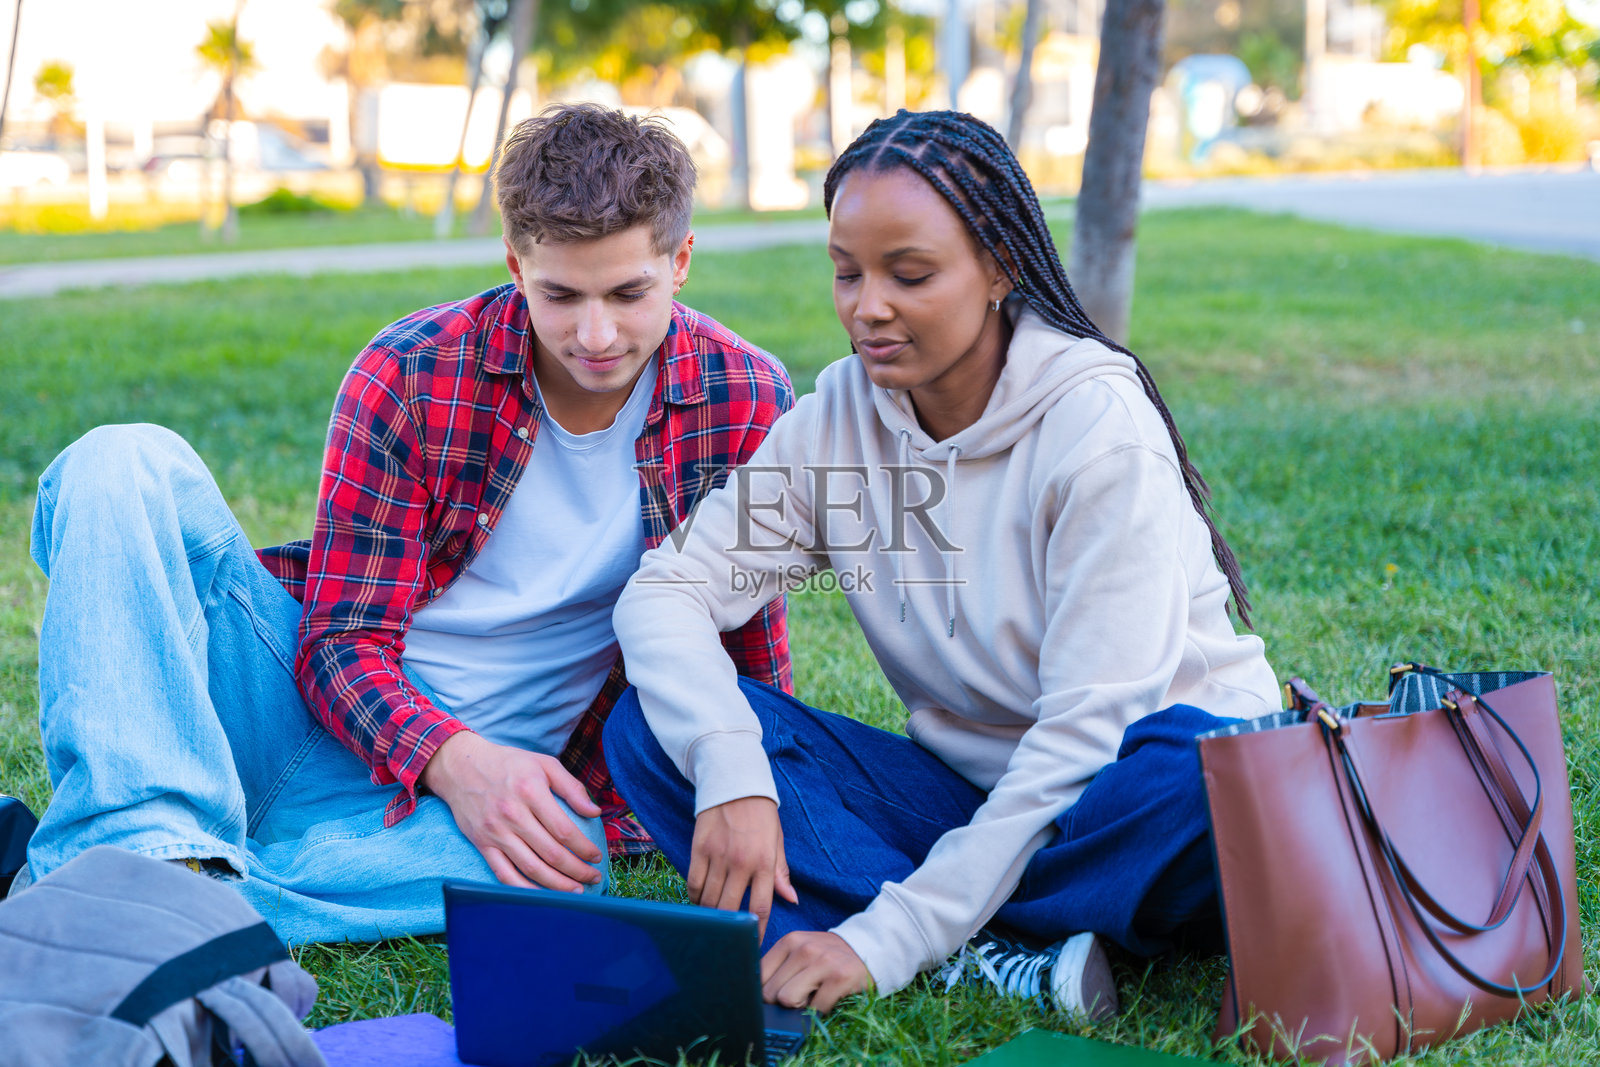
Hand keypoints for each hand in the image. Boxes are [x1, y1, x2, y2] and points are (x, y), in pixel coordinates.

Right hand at [421, 731, 603, 891]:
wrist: (460, 766)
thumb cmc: (508, 764)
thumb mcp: (544, 764)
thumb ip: (572, 787)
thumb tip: (595, 812)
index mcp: (531, 792)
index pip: (563, 830)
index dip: (583, 848)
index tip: (596, 856)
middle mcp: (512, 814)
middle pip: (550, 853)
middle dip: (577, 871)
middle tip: (593, 877)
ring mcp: (495, 832)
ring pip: (530, 868)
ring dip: (556, 885)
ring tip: (575, 891)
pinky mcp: (482, 844)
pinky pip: (504, 874)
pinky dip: (524, 889)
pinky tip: (541, 895)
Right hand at [688, 796, 796, 939]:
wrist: (735, 783)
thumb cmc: (760, 815)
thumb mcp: (777, 841)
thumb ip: (781, 873)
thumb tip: (792, 899)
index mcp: (764, 862)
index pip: (761, 907)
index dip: (757, 932)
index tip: (754, 945)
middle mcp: (741, 862)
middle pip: (730, 909)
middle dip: (729, 929)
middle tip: (728, 938)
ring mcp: (718, 855)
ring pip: (708, 899)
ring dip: (710, 915)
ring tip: (714, 922)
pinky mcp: (699, 848)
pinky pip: (693, 883)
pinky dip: (694, 898)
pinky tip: (700, 903)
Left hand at [761, 931, 872, 1012]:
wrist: (870, 948)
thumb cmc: (827, 957)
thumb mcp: (801, 952)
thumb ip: (779, 969)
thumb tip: (755, 1000)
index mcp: (789, 941)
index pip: (758, 976)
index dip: (765, 993)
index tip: (776, 996)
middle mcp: (804, 948)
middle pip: (770, 992)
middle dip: (782, 1002)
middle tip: (801, 995)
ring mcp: (823, 962)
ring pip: (787, 1000)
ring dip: (800, 1007)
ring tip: (813, 997)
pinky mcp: (840, 977)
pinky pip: (815, 1009)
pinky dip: (820, 1012)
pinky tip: (829, 999)